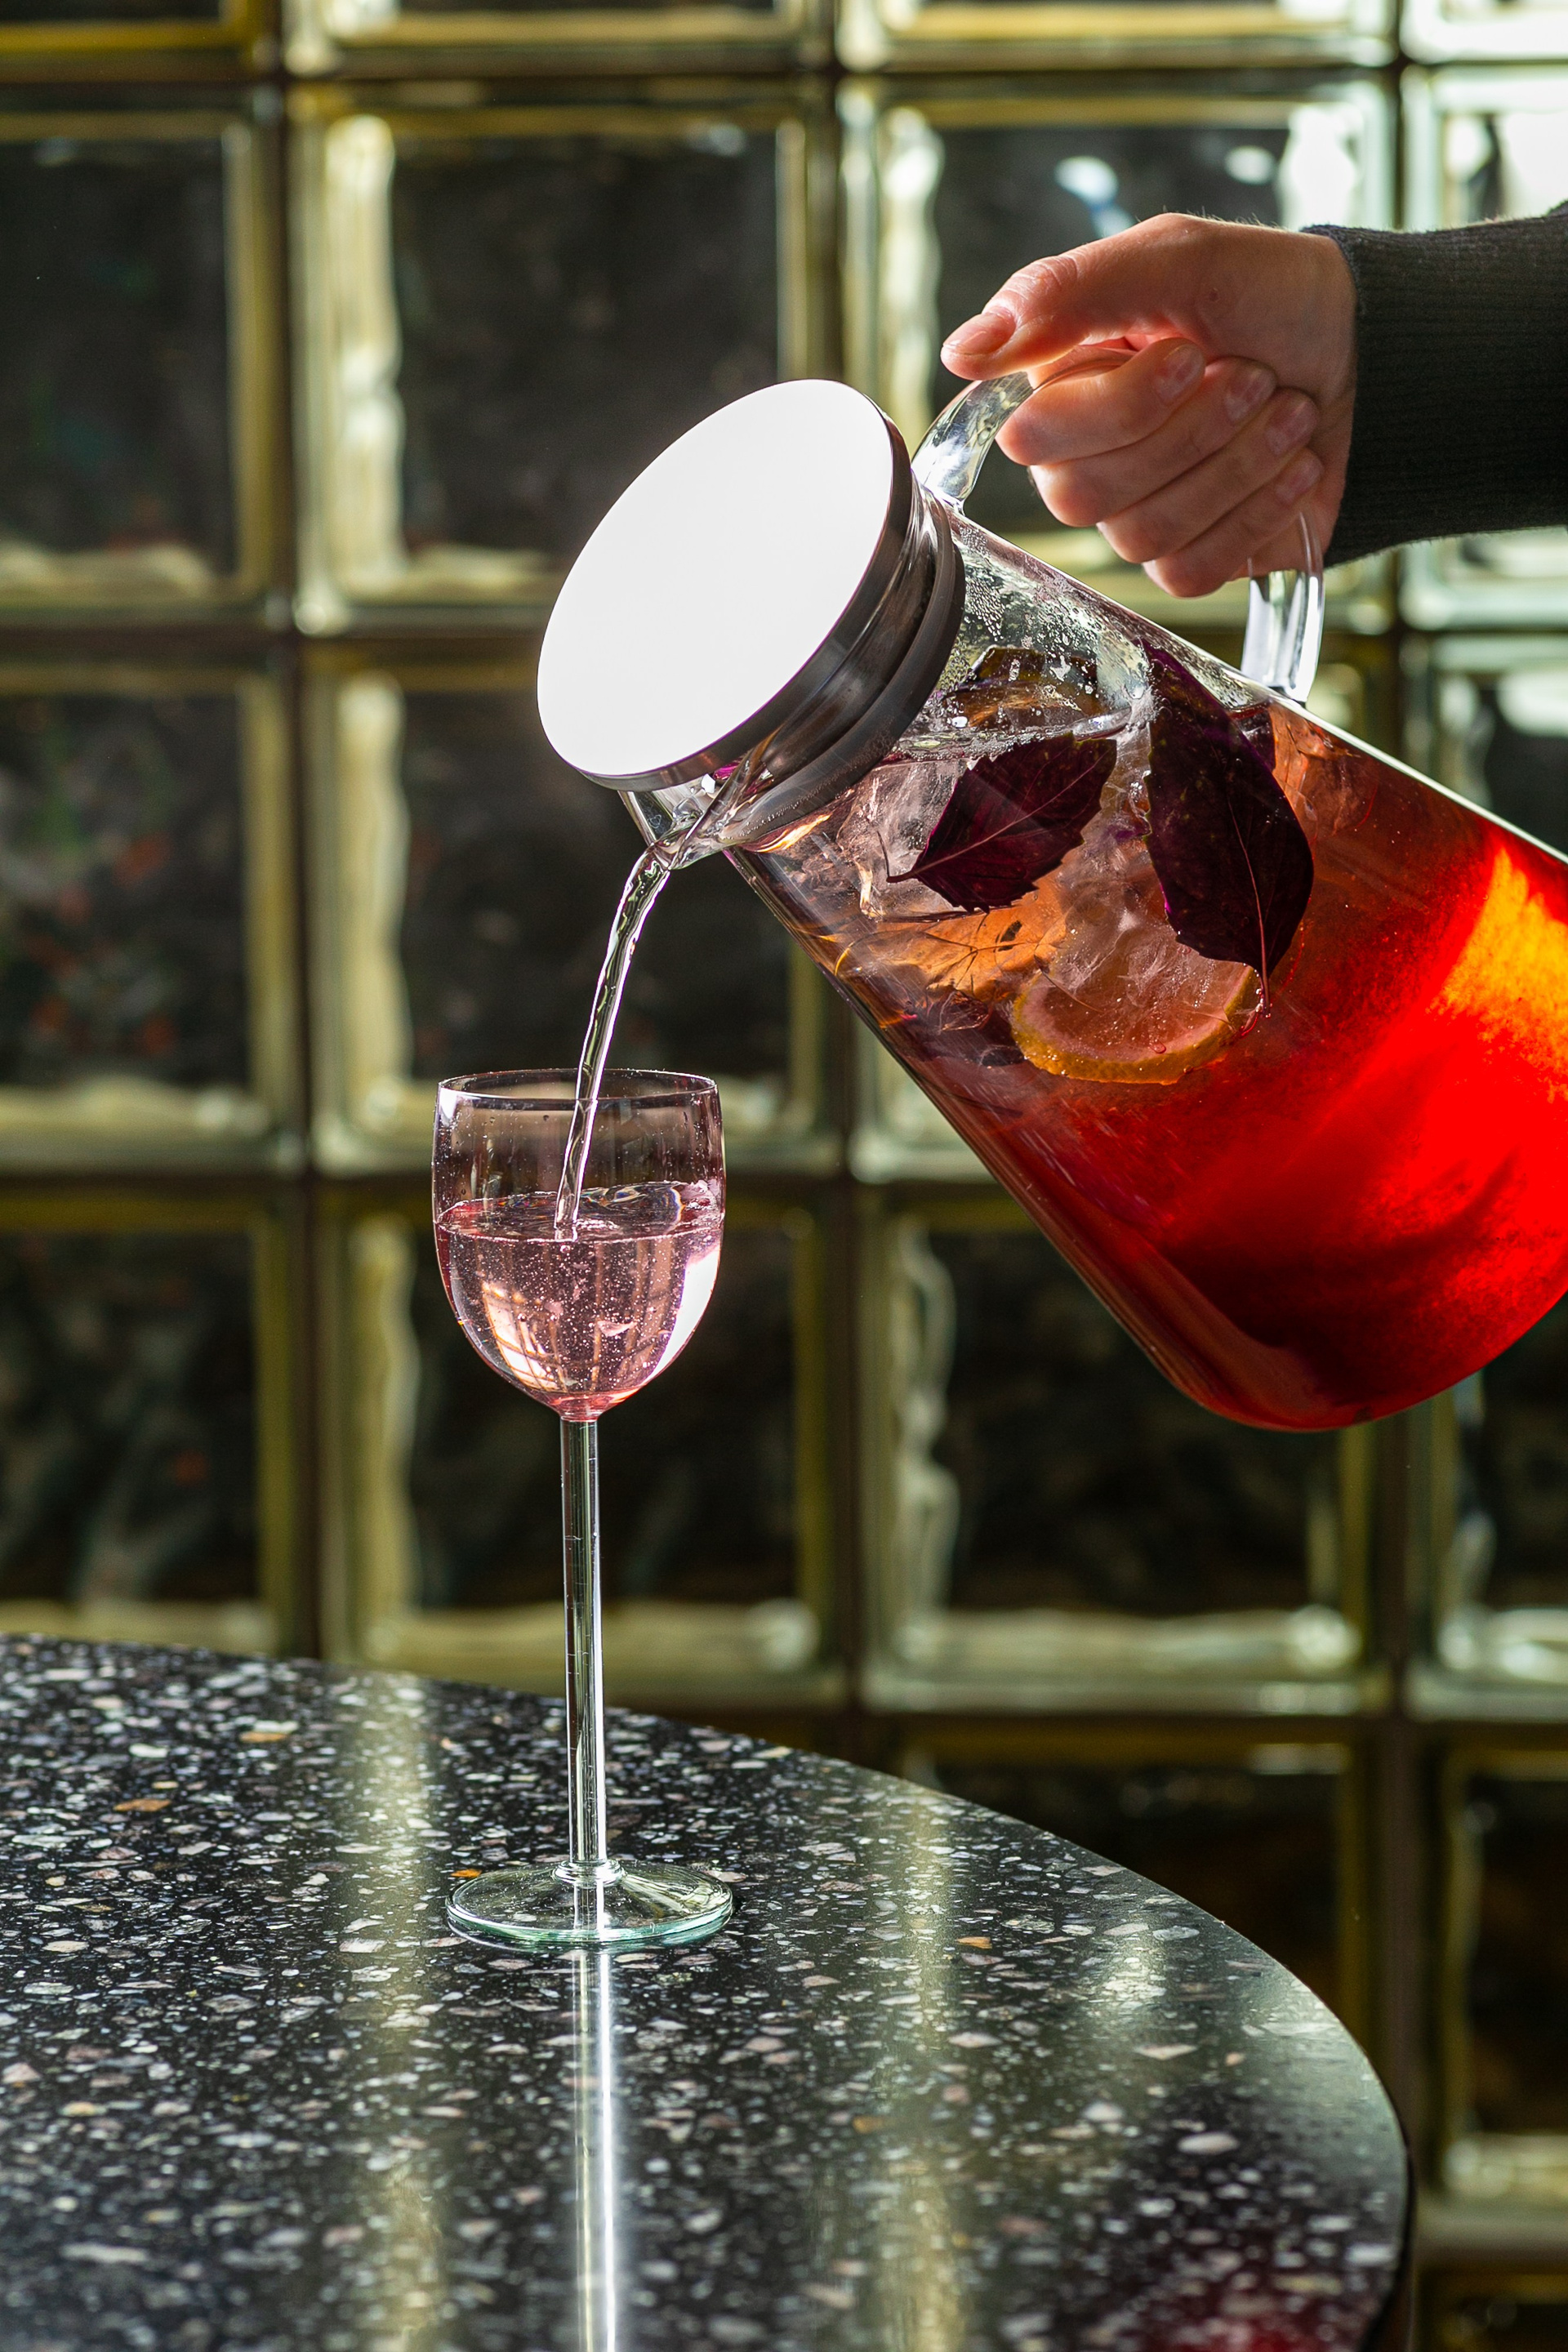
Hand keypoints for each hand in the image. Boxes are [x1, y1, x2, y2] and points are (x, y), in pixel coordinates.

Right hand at [939, 214, 1355, 598]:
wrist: (1372, 354)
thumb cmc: (1269, 295)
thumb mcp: (1175, 259)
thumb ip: (1066, 291)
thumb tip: (961, 351)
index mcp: (1063, 387)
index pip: (1037, 437)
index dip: (1123, 405)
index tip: (1191, 351)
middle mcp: (1085, 460)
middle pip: (1084, 496)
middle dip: (1191, 433)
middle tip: (1253, 376)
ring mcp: (1136, 516)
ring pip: (1141, 536)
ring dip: (1235, 465)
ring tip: (1288, 409)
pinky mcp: (1190, 559)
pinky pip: (1189, 571)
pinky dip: (1254, 513)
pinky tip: (1293, 465)